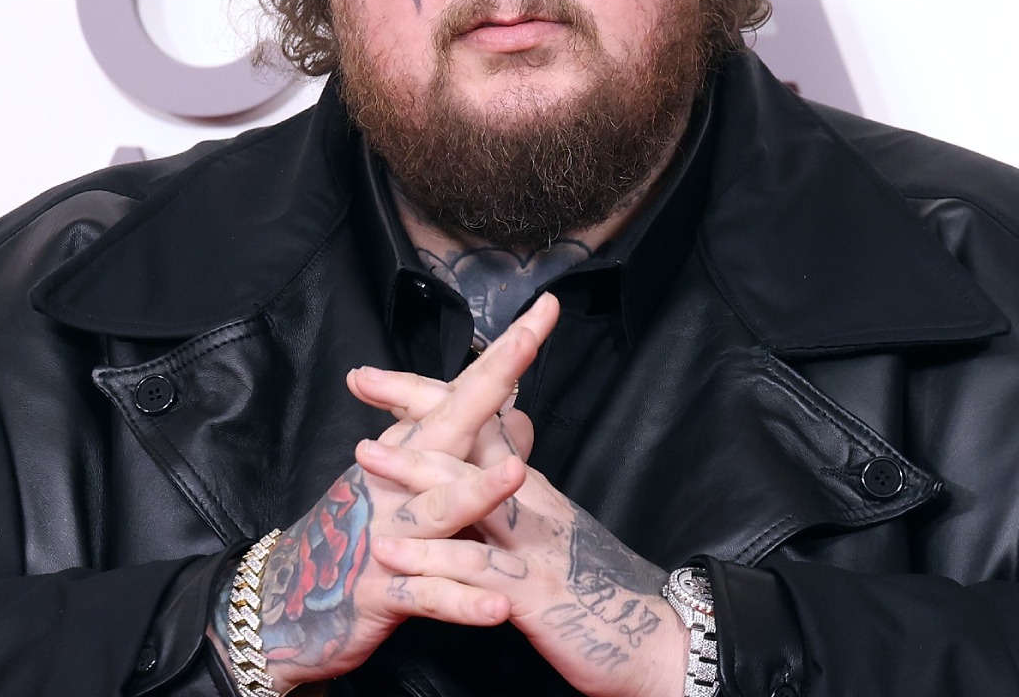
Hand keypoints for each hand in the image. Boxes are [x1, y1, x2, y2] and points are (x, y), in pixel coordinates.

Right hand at [236, 295, 559, 689]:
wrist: (279, 605)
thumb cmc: (355, 536)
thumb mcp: (404, 484)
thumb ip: (457, 448)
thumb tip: (516, 411)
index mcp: (408, 453)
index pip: (462, 392)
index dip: (503, 353)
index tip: (546, 307)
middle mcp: (395, 482)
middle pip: (447, 425)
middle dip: (488, 382)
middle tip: (528, 341)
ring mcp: (386, 536)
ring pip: (435, 509)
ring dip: (474, 490)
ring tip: (517, 473)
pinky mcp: (380, 593)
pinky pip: (426, 596)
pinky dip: (461, 603)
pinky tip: (498, 610)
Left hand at [348, 341, 687, 696]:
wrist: (656, 641)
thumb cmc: (598, 591)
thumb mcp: (552, 533)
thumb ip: (515, 499)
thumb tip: (491, 464)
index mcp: (531, 489)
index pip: (480, 421)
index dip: (430, 394)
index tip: (373, 377)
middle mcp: (531, 503)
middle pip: (473, 437)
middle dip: (419, 405)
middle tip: (362, 379)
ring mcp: (532, 544)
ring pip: (472, 493)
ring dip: (419, 470)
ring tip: (368, 455)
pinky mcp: (532, 592)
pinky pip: (476, 570)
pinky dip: (434, 558)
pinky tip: (393, 553)